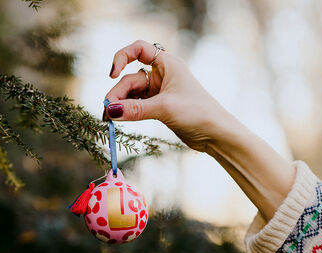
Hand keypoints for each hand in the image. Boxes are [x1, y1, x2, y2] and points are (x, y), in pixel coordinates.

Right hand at [103, 40, 231, 151]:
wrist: (215, 133)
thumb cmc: (197, 113)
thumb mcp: (164, 108)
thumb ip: (135, 110)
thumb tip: (110, 111)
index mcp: (167, 64)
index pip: (138, 49)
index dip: (121, 58)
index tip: (112, 74)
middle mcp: (162, 75)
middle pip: (131, 79)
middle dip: (118, 94)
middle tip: (107, 112)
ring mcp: (159, 92)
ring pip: (132, 94)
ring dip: (120, 105)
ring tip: (109, 119)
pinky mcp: (159, 107)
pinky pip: (138, 106)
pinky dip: (128, 112)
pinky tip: (120, 119)